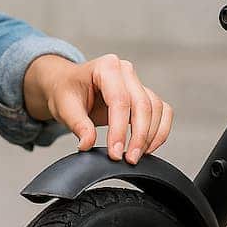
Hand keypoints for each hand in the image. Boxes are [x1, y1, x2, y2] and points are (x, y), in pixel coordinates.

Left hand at [22, 53, 173, 164]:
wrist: (67, 86)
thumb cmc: (65, 92)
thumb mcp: (64, 108)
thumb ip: (78, 125)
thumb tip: (87, 144)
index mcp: (106, 67)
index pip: (119, 100)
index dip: (119, 129)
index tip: (115, 153)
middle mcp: (125, 71)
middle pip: (142, 105)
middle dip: (139, 136)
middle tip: (130, 160)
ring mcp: (137, 82)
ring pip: (155, 109)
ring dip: (151, 135)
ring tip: (136, 156)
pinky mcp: (144, 95)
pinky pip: (162, 111)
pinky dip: (159, 130)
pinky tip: (148, 148)